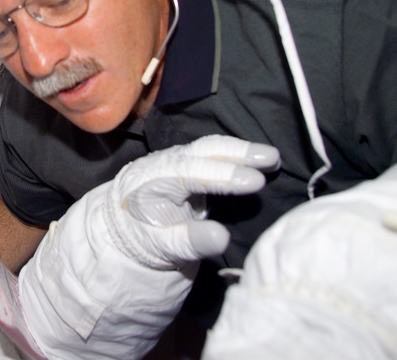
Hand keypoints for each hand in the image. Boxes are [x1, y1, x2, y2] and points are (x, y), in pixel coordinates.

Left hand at [103, 135, 279, 268]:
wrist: (123, 227)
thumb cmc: (140, 236)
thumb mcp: (159, 247)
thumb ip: (188, 241)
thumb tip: (222, 238)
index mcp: (155, 179)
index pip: (193, 172)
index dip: (225, 176)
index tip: (256, 181)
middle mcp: (167, 162)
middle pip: (205, 150)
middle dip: (239, 152)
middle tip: (272, 158)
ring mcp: (180, 160)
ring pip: (212, 149)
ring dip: (242, 151)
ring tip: (273, 158)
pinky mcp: (191, 165)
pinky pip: (215, 155)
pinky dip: (238, 156)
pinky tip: (261, 162)